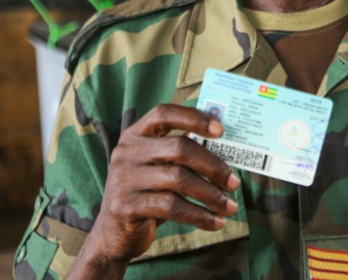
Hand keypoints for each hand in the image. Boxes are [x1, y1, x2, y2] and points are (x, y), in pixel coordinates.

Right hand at [87, 104, 239, 263]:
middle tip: (234, 183)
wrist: (113, 233)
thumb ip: (181, 153)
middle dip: (213, 166)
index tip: (221, 130)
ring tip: (230, 207)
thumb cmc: (147, 193)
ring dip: (211, 195)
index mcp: (136, 135)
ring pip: (179, 180)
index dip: (193, 118)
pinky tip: (215, 222)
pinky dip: (199, 215)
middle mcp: (127, 152)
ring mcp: (124, 179)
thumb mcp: (159, 167)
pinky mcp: (126, 206)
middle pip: (179, 148)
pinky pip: (172, 207)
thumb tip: (225, 143)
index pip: (164, 114)